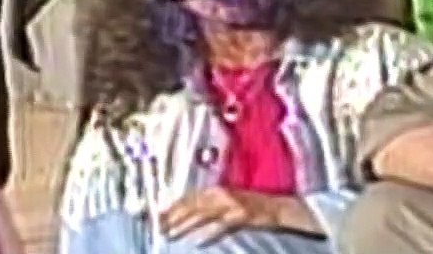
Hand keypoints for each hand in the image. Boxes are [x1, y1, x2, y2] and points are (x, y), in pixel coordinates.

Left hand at [158, 188, 279, 245]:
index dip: (170, 208)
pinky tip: (198, 242)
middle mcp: (220, 193)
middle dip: (173, 217)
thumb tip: (179, 216)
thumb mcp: (224, 203)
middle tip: (158, 229)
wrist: (277, 209)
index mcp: (213, 190)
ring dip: (185, 225)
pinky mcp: (242, 216)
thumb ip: (204, 207)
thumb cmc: (248, 207)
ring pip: (202, 215)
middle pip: (191, 205)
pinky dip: (209, 234)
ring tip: (171, 235)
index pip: (186, 198)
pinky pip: (222, 226)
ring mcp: (231, 204)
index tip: (155, 219)